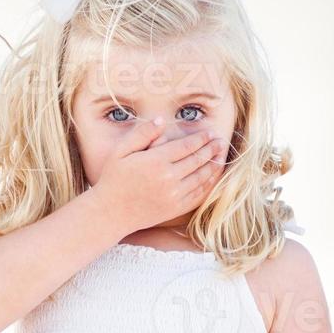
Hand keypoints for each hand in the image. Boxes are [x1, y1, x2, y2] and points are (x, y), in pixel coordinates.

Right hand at [92, 118, 227, 234]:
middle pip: (197, 160)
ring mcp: (174, 195)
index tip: (209, 132)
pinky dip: (209, 184)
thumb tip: (162, 120)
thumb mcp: (121, 151)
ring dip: (214, 164)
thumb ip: (142, 134)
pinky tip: (213, 176)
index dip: (201, 138)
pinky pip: (198, 194)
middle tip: (221, 141)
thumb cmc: (114, 179)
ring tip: (222, 155)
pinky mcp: (176, 209)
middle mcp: (168, 178)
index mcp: (156, 161)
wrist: (111, 212)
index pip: (186, 146)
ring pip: (201, 177)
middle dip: (211, 149)